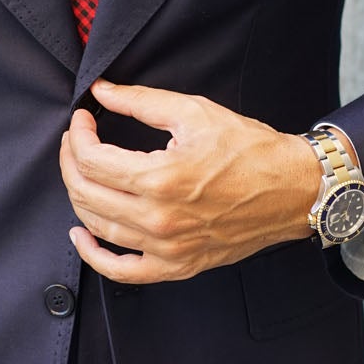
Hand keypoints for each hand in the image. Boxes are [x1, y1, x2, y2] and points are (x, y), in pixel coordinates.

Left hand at [60, 79, 323, 284]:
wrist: (293, 189)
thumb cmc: (250, 150)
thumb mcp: (195, 112)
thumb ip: (141, 101)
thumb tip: (102, 92)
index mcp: (161, 178)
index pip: (92, 160)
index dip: (78, 135)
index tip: (83, 120)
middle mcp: (159, 218)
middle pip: (86, 193)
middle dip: (71, 162)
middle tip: (76, 142)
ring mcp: (167, 247)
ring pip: (97, 227)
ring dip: (78, 198)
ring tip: (81, 174)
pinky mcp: (177, 265)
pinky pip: (123, 271)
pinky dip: (95, 255)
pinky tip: (82, 234)